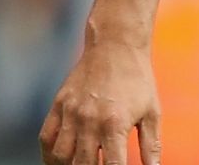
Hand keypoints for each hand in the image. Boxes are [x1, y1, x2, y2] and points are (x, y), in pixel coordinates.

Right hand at [40, 39, 161, 164]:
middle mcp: (90, 121)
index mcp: (115, 125)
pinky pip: (46, 138)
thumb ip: (151, 145)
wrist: (116, 45)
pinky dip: (49, 155)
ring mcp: (71, 113)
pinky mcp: (58, 105)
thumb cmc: (138, 80)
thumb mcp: (152, 112)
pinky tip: (59, 161)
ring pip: (61, 156)